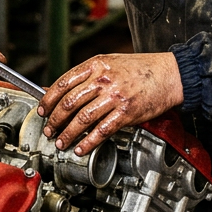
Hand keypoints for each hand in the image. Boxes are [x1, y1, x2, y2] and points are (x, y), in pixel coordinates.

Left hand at [38, 52, 183, 155]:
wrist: (169, 74)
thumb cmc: (140, 69)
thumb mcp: (108, 63)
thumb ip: (85, 75)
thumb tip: (60, 90)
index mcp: (96, 64)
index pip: (63, 83)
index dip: (48, 99)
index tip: (43, 110)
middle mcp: (103, 79)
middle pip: (69, 102)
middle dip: (54, 119)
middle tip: (49, 129)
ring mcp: (115, 96)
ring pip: (82, 118)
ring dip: (68, 133)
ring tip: (61, 142)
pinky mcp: (127, 113)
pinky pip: (102, 131)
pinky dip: (88, 142)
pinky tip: (81, 148)